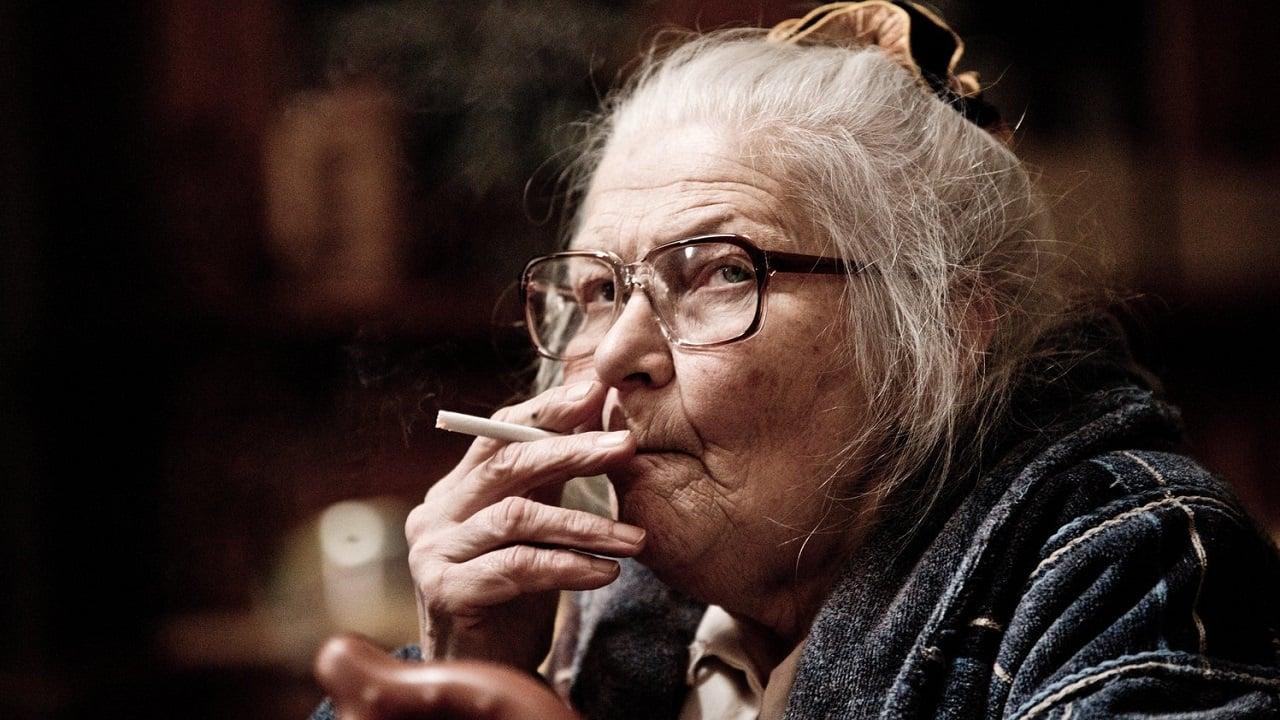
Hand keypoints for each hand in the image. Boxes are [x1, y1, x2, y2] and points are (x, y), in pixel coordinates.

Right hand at [405, 381, 642, 671]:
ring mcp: (435, 552)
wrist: (482, 669)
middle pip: (507, 464)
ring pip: (517, 517)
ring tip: (635, 538)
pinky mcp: (446, 591)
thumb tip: (596, 414)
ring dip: (585, 524)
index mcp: (456, 488)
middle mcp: (437, 512)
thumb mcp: (532, 527)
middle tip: (627, 446)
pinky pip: (518, 567)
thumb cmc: (512, 595)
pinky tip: (607, 573)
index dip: (548, 409)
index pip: (499, 433)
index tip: (597, 392)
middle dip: (573, 451)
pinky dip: (568, 566)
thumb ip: (550, 479)